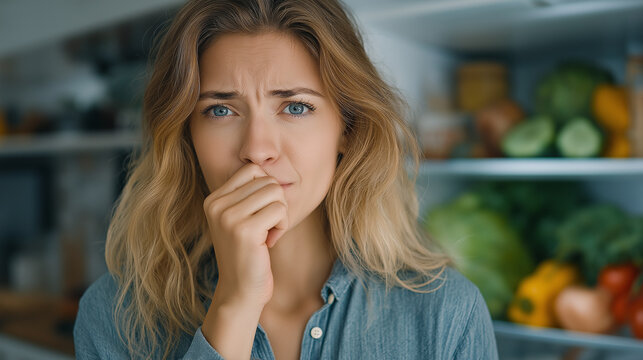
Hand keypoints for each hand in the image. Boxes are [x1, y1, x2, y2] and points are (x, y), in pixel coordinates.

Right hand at [203, 163, 288, 307]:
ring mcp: (229, 217)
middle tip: (267, 226)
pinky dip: (282, 226)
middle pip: (267, 180)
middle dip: (276, 203)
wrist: (239, 291)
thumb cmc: (247, 253)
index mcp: (213, 199)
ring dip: (281, 214)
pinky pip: (280, 211)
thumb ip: (248, 194)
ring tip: (268, 233)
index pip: (252, 170)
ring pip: (276, 193)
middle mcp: (217, 205)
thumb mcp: (239, 219)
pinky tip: (270, 242)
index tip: (261, 212)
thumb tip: (270, 168)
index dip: (266, 188)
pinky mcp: (245, 230)